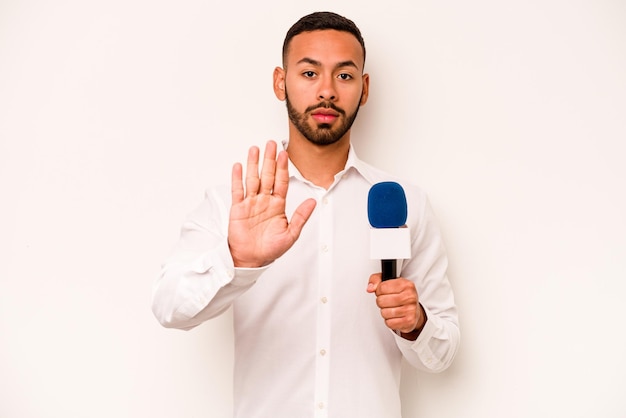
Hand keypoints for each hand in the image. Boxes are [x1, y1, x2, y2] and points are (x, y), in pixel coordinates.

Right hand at [228, 140, 316, 267]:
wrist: (252, 259)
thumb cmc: (270, 249)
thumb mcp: (291, 234)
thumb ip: (301, 217)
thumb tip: (314, 202)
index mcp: (277, 205)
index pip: (281, 182)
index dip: (283, 168)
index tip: (284, 154)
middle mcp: (264, 201)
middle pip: (267, 176)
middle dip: (269, 160)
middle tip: (270, 144)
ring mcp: (250, 203)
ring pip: (252, 179)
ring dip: (253, 164)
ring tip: (254, 149)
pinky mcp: (238, 208)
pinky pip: (237, 190)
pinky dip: (237, 178)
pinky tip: (238, 166)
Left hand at [367, 273, 425, 338]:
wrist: (414, 310)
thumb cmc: (401, 295)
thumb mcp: (389, 282)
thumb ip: (376, 280)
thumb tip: (370, 288)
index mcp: (406, 284)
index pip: (382, 288)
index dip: (379, 291)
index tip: (384, 292)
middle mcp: (410, 297)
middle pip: (381, 301)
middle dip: (381, 302)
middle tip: (387, 301)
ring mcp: (410, 310)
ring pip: (384, 313)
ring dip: (385, 312)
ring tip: (392, 308)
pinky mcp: (409, 321)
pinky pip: (389, 323)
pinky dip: (389, 321)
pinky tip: (395, 316)